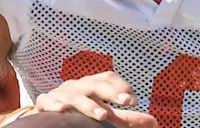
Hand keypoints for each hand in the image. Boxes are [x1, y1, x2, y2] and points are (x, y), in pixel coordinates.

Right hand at [28, 71, 156, 127]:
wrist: (47, 110)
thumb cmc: (79, 109)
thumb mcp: (103, 111)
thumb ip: (126, 118)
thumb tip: (154, 121)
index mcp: (92, 84)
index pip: (108, 78)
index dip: (121, 87)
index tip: (133, 101)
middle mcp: (78, 85)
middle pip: (95, 84)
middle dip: (111, 92)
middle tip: (127, 103)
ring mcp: (60, 93)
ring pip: (75, 95)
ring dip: (89, 105)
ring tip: (103, 115)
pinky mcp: (45, 102)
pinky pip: (47, 100)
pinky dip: (53, 104)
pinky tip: (62, 110)